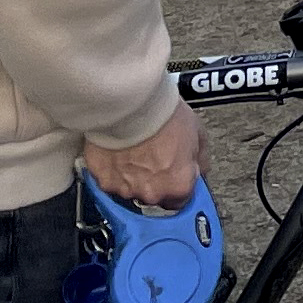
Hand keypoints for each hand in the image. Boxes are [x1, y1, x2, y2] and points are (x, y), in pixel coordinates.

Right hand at [85, 103, 205, 209]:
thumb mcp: (198, 134)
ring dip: (132, 174)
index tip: (175, 173)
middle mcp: (152, 193)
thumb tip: (200, 170)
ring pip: (130, 188)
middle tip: (153, 154)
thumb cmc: (162, 114)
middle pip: (154, 196)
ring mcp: (125, 189)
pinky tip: (118, 149)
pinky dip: (112, 168)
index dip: (178, 184)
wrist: (130, 102)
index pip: (181, 200)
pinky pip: (109, 179)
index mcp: (178, 185)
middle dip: (154, 180)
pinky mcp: (102, 179)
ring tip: (135, 149)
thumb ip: (200, 160)